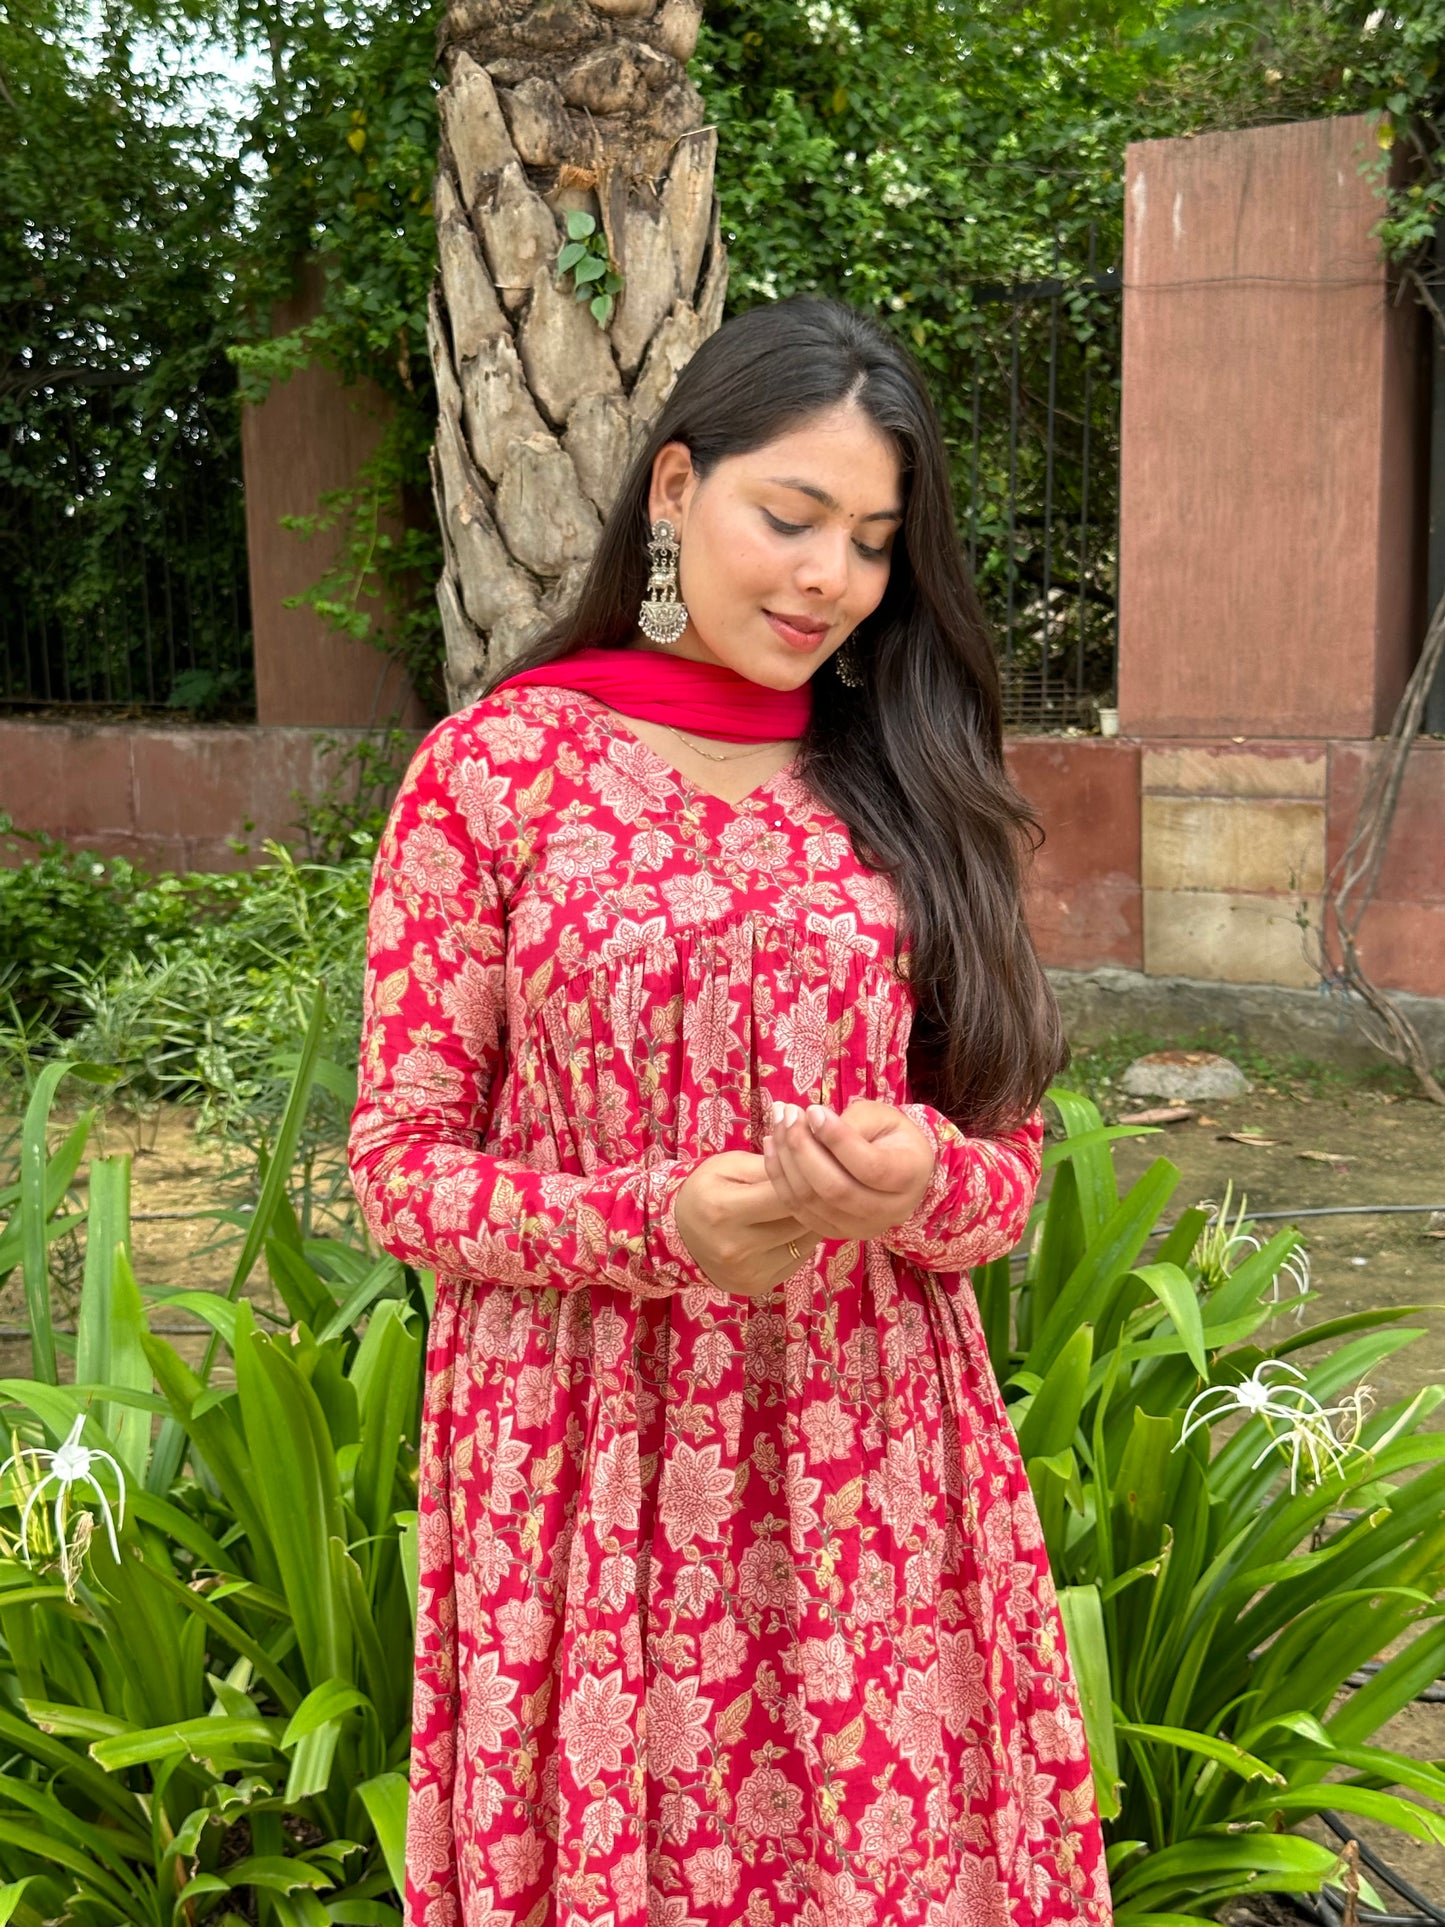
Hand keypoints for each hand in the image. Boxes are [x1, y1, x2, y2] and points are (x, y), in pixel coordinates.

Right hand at [673, 1152, 819, 1297]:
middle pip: (800, 1220)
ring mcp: (748, 1273)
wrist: (678, 1234)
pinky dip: (803, 1241)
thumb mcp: (730, 1165)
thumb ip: (770, 1165)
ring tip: (803, 1204)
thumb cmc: (707, 1190)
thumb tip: (808, 1163)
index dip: (806, 1178)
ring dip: (813, 1220)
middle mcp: (736, 1248)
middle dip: (814, 1199)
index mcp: (725, 1210)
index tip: (814, 1166)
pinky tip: (790, 1227)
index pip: (785, 1194)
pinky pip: (799, 1259)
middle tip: (816, 1183)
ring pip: (806, 1241)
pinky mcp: (758, 1286)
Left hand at [762, 1098, 934, 1242]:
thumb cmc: (889, 1133)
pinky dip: (780, 1178)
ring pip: (813, 1202)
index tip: (813, 1109)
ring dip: (786, 1161)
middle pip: (836, 1190)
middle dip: (803, 1149)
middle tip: (788, 1114)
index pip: (870, 1166)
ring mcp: (861, 1228)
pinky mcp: (835, 1233)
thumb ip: (853, 1122)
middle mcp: (890, 1211)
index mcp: (910, 1176)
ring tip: (777, 1125)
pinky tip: (771, 1147)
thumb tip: (813, 1125)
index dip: (837, 1139)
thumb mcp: (881, 1116)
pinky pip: (799, 1211)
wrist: (896, 1165)